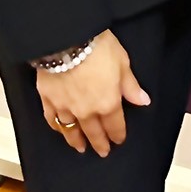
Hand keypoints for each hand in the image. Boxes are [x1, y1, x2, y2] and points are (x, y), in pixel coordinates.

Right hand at [35, 30, 149, 156]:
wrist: (66, 39)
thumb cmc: (97, 48)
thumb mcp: (123, 63)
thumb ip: (131, 86)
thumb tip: (143, 100)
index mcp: (108, 103)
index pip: (115, 125)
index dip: (117, 135)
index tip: (118, 140)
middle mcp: (86, 110)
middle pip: (94, 132)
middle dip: (99, 143)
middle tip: (102, 152)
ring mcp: (65, 107)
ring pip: (71, 130)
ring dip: (76, 140)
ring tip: (80, 148)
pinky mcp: (48, 99)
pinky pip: (52, 119)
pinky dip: (56, 126)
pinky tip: (59, 129)